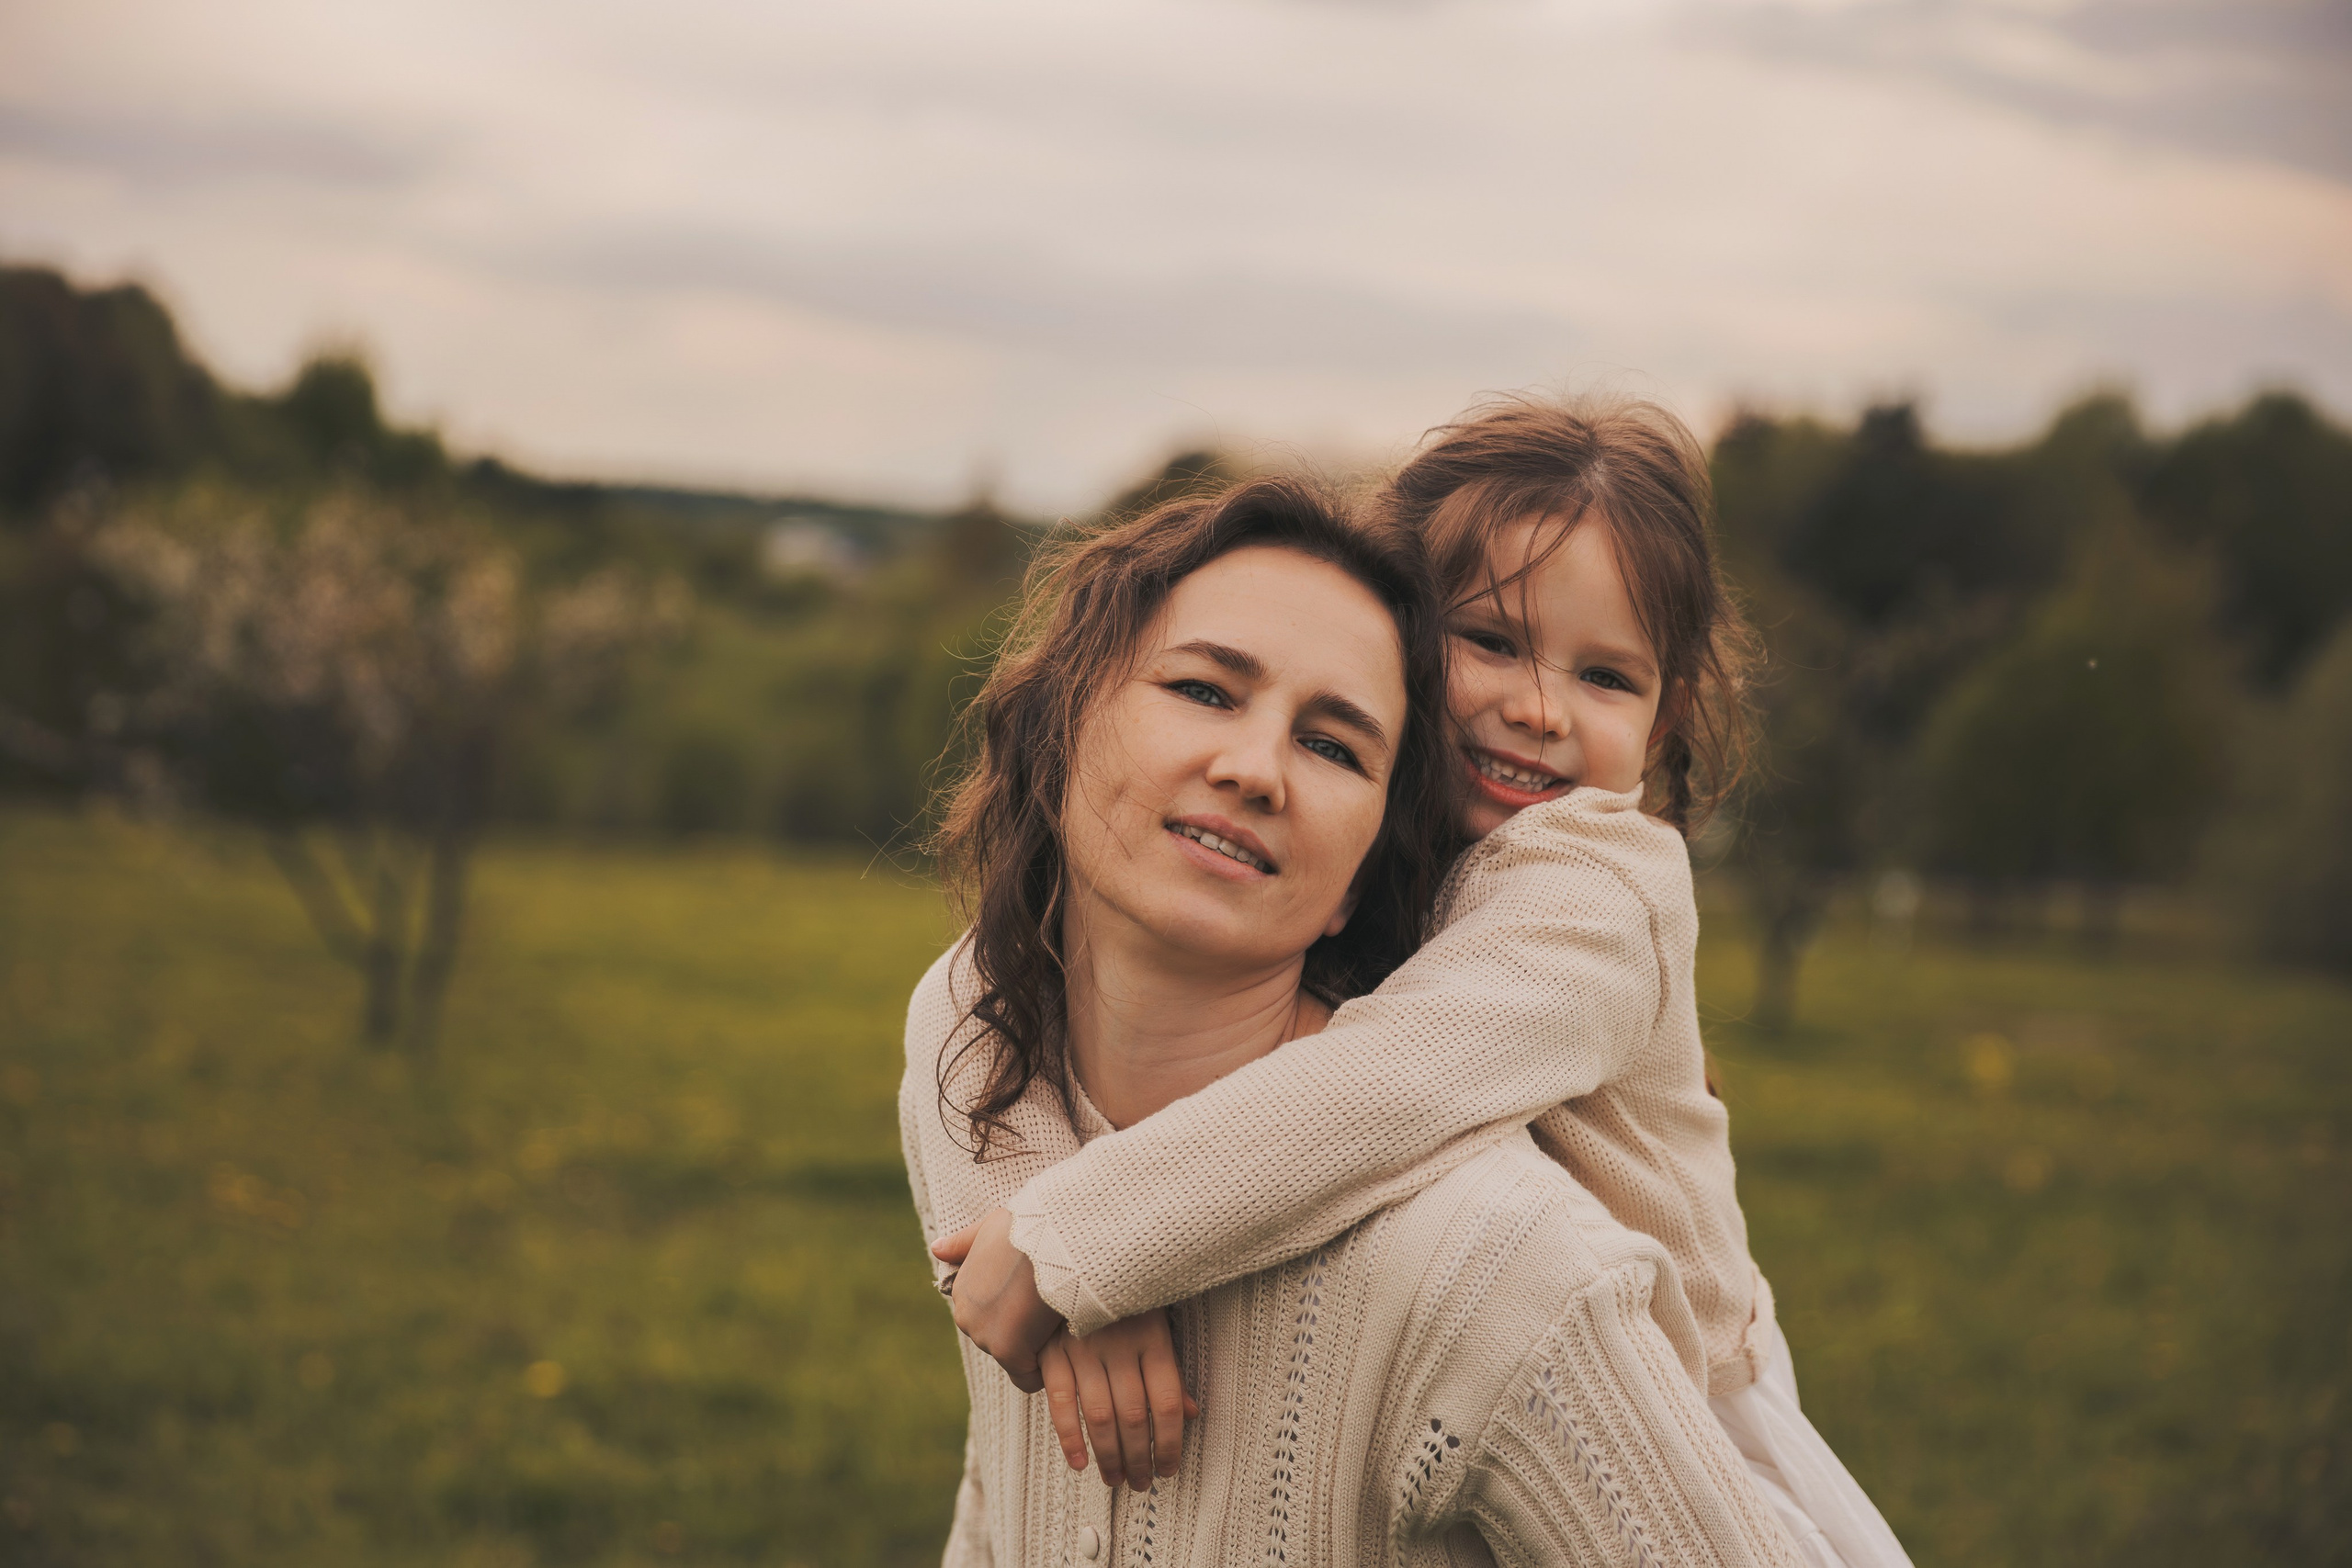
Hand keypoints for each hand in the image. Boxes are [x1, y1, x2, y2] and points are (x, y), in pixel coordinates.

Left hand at [932, 1207, 1064, 1393]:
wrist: (1052, 1242)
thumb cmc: (1029, 1229)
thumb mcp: (990, 1227)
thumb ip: (963, 1242)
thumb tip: (935, 1248)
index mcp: (963, 1289)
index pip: (988, 1316)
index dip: (1015, 1310)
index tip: (1035, 1297)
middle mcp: (967, 1316)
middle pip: (999, 1339)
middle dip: (1023, 1331)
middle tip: (1048, 1308)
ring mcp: (985, 1336)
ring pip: (1014, 1357)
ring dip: (1034, 1347)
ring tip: (1055, 1321)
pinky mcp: (1008, 1352)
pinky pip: (1027, 1377)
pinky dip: (1044, 1369)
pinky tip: (1059, 1346)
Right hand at [1038, 1311, 1198, 1489]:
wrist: (1076, 1257)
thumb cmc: (1127, 1298)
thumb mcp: (1157, 1323)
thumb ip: (1169, 1370)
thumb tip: (1189, 1414)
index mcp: (1152, 1337)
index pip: (1166, 1402)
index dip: (1170, 1443)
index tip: (1169, 1468)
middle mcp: (1118, 1344)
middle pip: (1133, 1415)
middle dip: (1139, 1458)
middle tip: (1141, 1483)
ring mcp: (1082, 1347)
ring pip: (1098, 1415)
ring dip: (1108, 1456)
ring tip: (1116, 1479)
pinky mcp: (1052, 1349)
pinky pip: (1060, 1401)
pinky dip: (1069, 1437)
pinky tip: (1080, 1463)